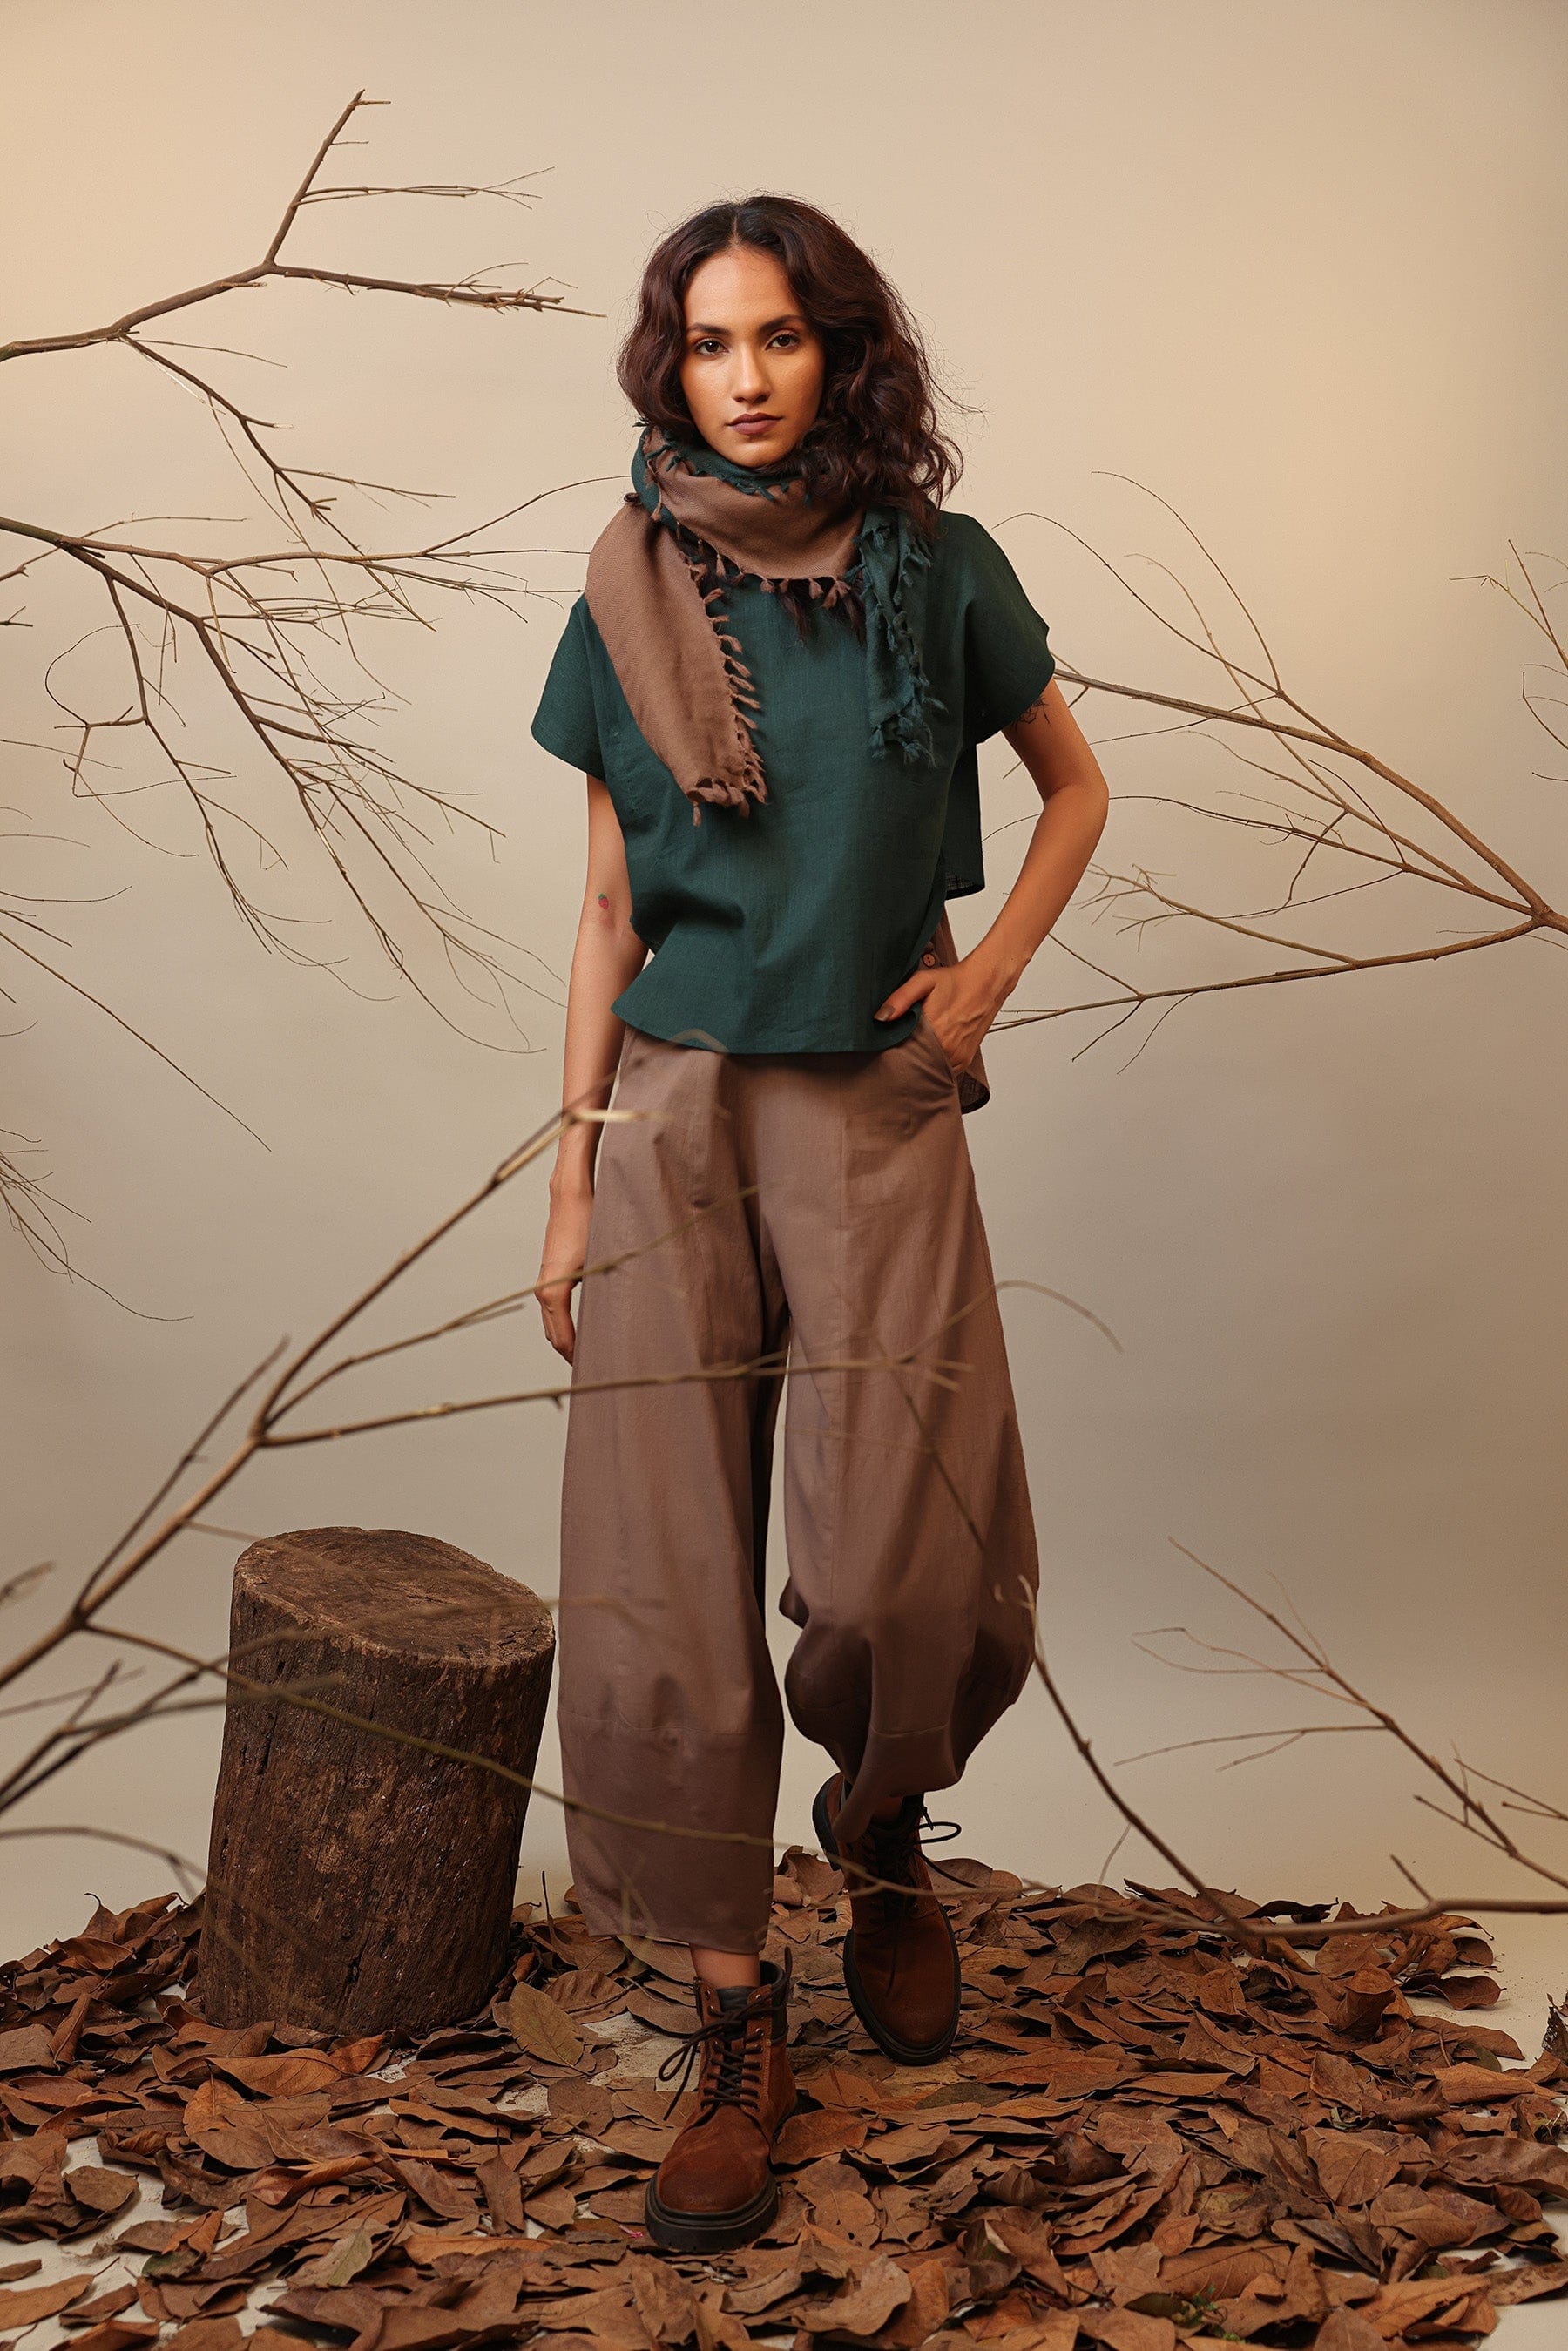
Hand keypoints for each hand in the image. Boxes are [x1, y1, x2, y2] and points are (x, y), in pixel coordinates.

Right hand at [538, 1183, 593, 1364]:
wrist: (572, 1195)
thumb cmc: (590, 1223)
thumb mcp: (603, 1260)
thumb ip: (607, 1292)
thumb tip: (625, 1322)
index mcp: (554, 1292)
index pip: (562, 1338)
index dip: (577, 1358)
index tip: (595, 1372)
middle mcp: (544, 1288)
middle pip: (552, 1335)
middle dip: (570, 1354)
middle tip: (595, 1370)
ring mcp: (544, 1280)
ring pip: (550, 1322)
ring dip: (565, 1339)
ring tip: (589, 1354)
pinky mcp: (549, 1272)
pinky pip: (551, 1309)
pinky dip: (562, 1323)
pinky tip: (582, 1327)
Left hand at [873, 953, 1005, 1074]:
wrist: (986, 982)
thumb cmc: (955, 981)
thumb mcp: (923, 981)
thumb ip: (900, 999)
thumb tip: (881, 1017)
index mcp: (936, 1032)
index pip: (903, 1055)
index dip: (892, 1051)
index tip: (886, 1045)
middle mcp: (949, 1050)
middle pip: (916, 1066)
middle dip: (905, 1060)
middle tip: (899, 1046)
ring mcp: (958, 1058)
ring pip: (930, 1071)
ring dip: (921, 1063)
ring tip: (915, 1047)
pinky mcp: (965, 1061)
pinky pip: (943, 1070)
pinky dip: (934, 1064)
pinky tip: (930, 1050)